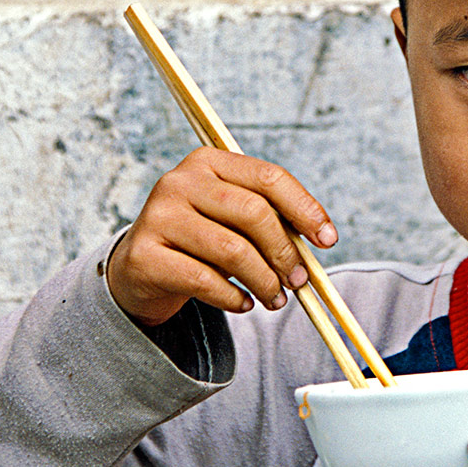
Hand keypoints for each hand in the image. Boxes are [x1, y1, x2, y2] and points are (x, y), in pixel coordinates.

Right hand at [105, 147, 336, 325]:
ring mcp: (159, 216)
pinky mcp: (145, 255)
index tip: (328, 240)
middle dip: (284, 252)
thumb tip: (318, 241)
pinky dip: (233, 298)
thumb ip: (269, 221)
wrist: (139, 269)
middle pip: (253, 212)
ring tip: (274, 299)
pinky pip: (203, 280)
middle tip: (298, 281)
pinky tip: (244, 304)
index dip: (305, 208)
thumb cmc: (199, 242)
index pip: (269, 177)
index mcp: (208, 162)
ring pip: (232, 250)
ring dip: (264, 281)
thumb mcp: (232, 221)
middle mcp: (180, 182)